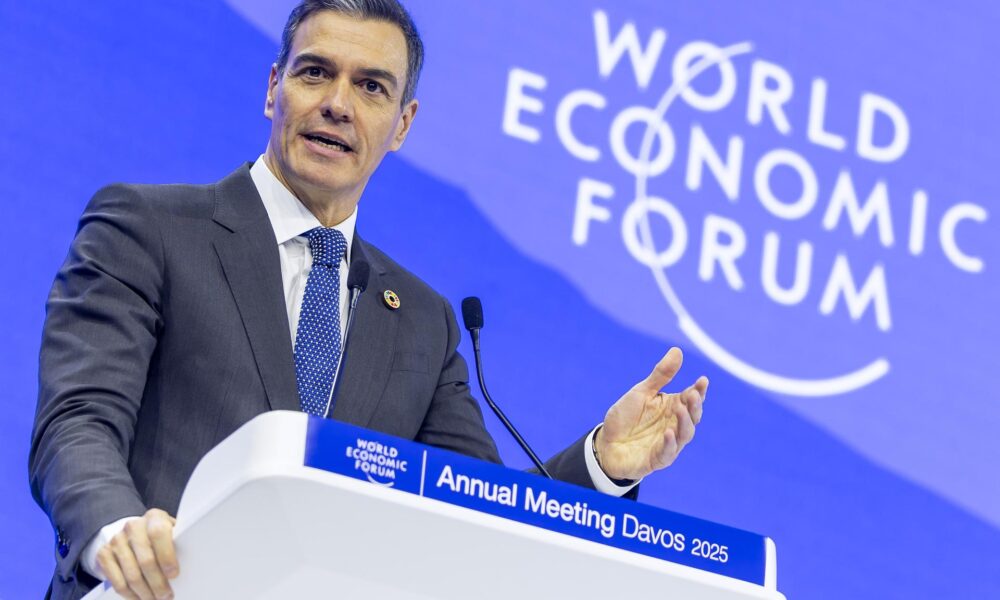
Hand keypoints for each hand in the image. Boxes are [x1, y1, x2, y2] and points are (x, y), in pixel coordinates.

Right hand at [97, 508, 178, 599]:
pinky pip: (117, 582)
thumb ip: (179, 544)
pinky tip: (140, 598)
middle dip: (158, 583)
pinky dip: (130, 595)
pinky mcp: (103, 554)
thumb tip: (191, 566)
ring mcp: (116, 540)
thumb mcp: (172, 533)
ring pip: (131, 575)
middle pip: (145, 560)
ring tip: (156, 599)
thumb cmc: (160, 537)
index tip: (174, 574)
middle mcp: (133, 526)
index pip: (158, 533)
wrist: (133, 532)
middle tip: (167, 596)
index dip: (166, 556)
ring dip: (145, 593)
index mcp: (154, 517)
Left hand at [595, 347, 706, 480]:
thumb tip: (677, 350)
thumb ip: (661, 375)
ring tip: (680, 410)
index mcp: (673, 408)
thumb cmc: (627, 417)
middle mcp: (674, 426)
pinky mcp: (657, 459)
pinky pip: (667, 453)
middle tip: (693, 395)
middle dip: (695, 406)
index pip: (692, 399)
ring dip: (684, 423)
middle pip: (692, 417)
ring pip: (684, 435)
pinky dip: (669, 444)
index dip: (699, 390)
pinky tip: (668, 433)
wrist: (605, 443)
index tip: (703, 380)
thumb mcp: (642, 392)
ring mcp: (668, 444)